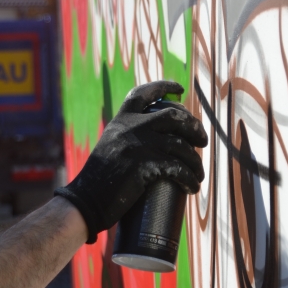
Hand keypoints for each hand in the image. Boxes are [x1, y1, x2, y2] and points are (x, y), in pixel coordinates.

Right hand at [54, 80, 207, 242]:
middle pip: (174, 116)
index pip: (144, 93)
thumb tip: (156, 136)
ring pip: (180, 145)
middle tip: (202, 142)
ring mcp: (137, 144)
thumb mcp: (111, 144)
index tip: (180, 90)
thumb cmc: (99, 178)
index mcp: (121, 119)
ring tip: (199, 174)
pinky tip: (193, 187)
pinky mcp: (143, 165)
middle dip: (194, 127)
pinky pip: (177, 168)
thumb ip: (128, 135)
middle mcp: (130, 126)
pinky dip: (189, 178)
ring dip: (195, 161)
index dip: (164, 87)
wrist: (85, 200)